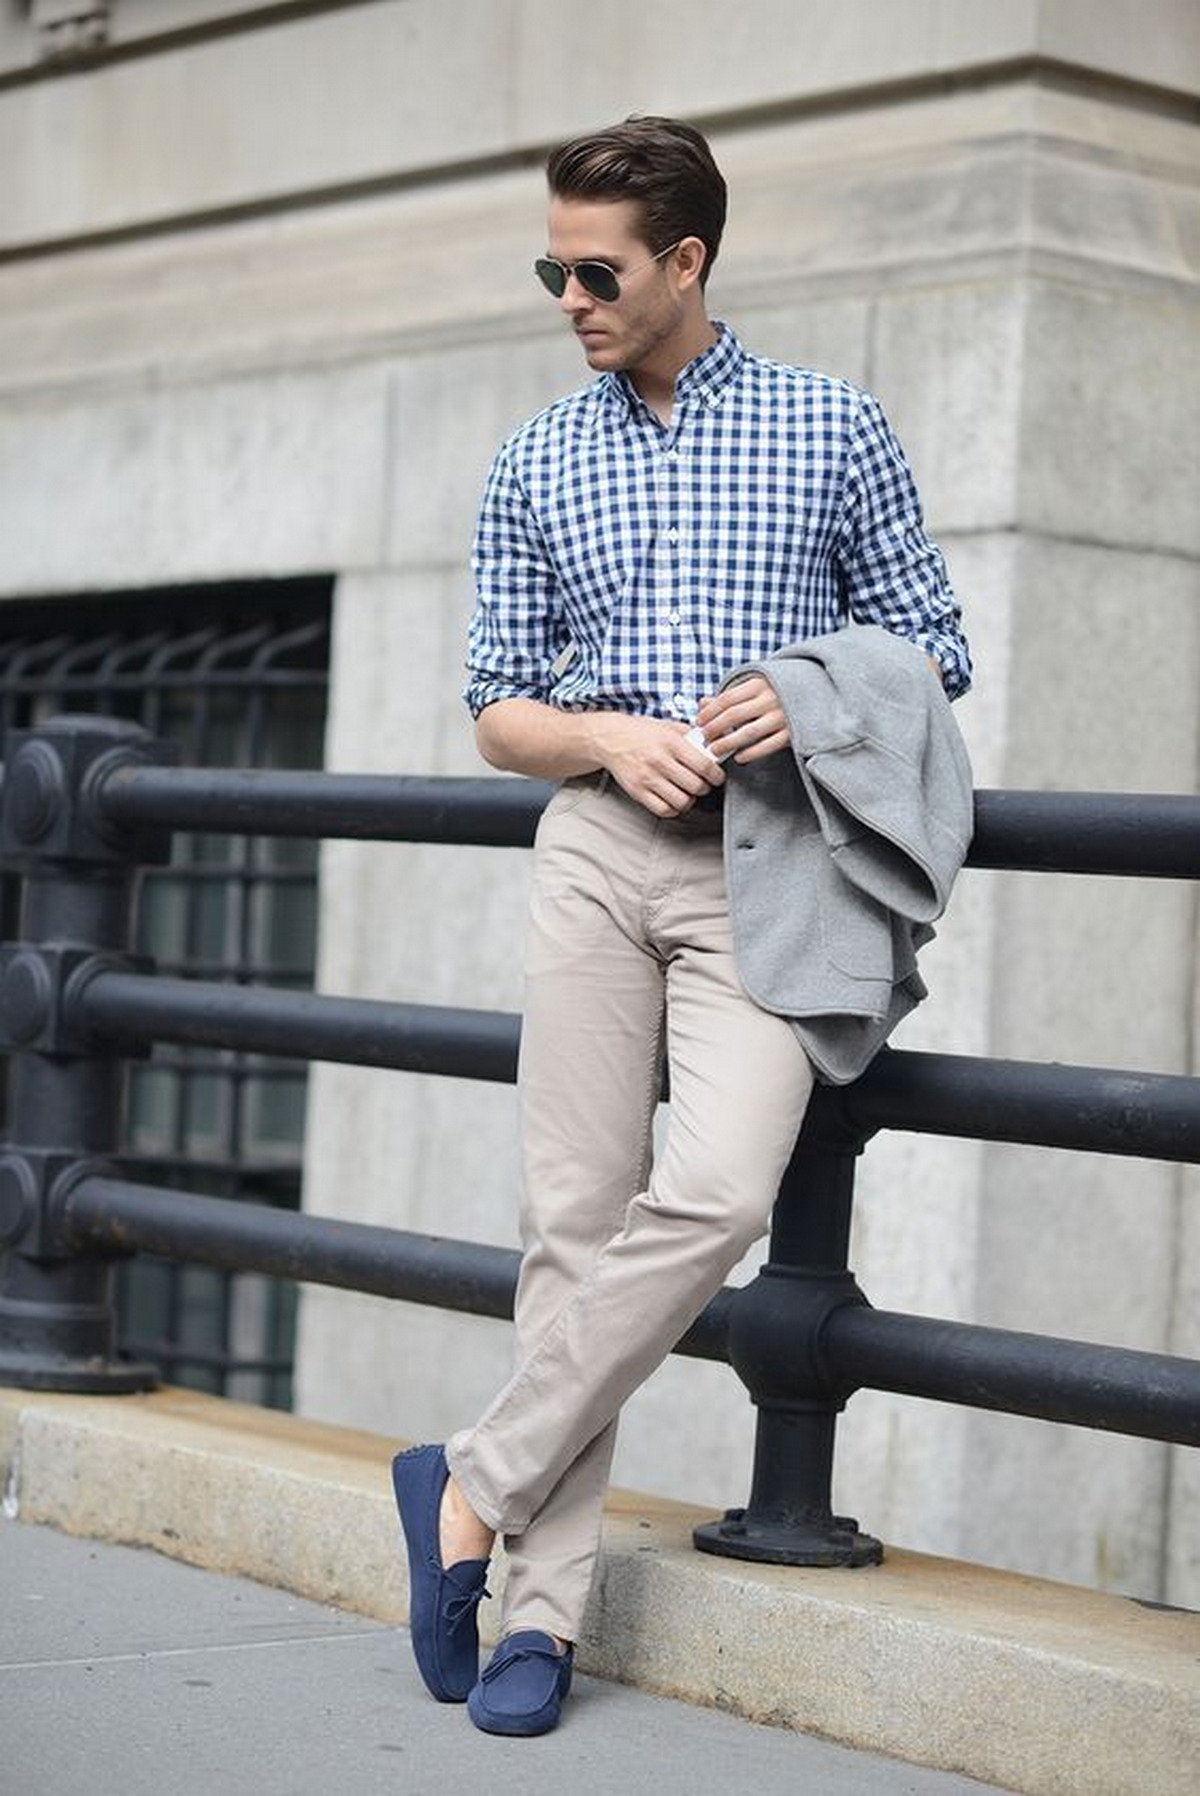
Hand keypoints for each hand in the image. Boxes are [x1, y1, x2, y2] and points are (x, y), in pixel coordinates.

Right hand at [590, 713, 724, 817]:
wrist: (609, 739)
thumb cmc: (640, 733)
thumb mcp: (668, 726)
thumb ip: (690, 736)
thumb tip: (713, 745)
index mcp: (670, 743)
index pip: (703, 765)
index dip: (716, 775)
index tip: (717, 777)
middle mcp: (659, 761)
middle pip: (695, 786)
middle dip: (705, 788)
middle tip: (703, 784)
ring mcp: (648, 778)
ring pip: (681, 801)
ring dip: (690, 800)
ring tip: (688, 793)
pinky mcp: (638, 791)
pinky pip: (663, 810)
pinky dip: (673, 809)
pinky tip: (673, 799)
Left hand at [695, 676, 789, 764]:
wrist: (814, 696)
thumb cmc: (776, 693)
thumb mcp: (755, 688)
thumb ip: (730, 695)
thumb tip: (702, 703)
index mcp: (759, 684)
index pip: (726, 699)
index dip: (709, 712)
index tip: (699, 722)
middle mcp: (770, 698)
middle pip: (734, 715)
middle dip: (714, 728)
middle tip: (705, 738)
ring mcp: (782, 716)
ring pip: (748, 733)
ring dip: (728, 743)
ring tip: (715, 750)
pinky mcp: (792, 733)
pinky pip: (766, 746)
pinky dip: (750, 753)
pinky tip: (738, 758)